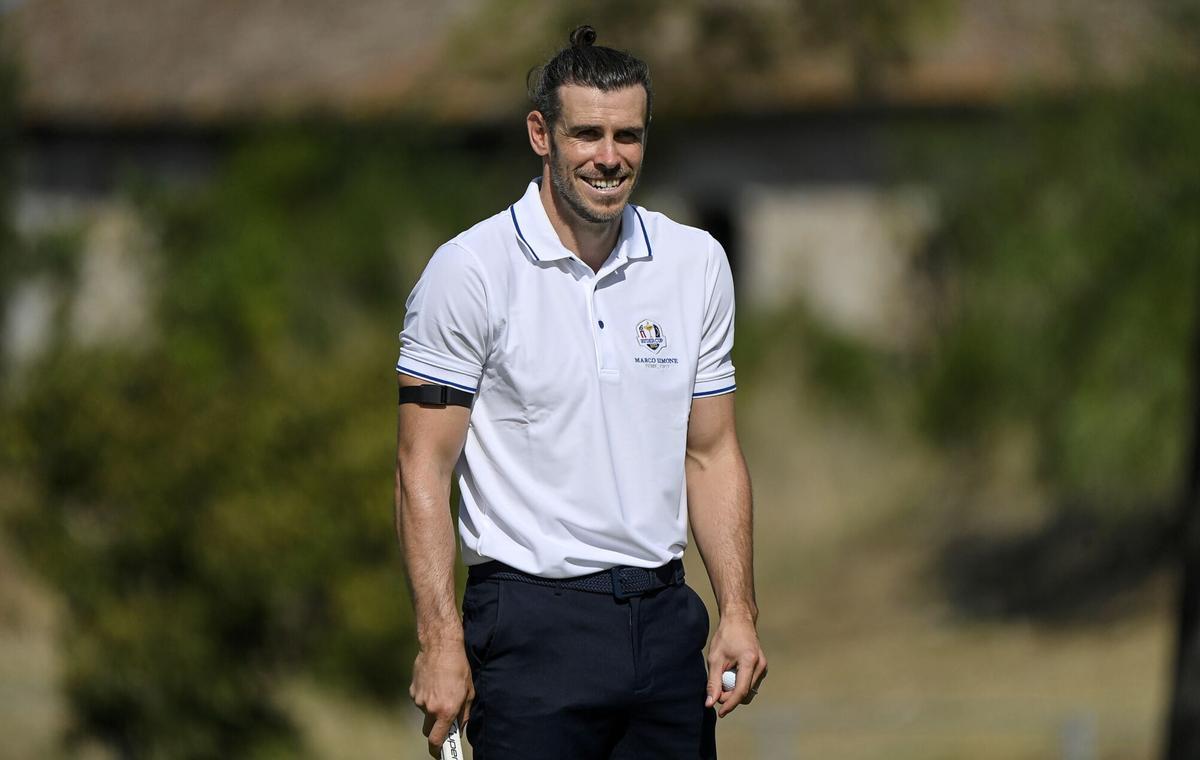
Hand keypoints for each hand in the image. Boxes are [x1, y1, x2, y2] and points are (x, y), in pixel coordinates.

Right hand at [410, 643, 473, 757]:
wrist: (440, 646)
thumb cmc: (459, 667)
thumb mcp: (469, 692)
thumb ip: (464, 714)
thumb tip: (460, 728)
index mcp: (446, 711)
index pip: (436, 740)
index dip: (438, 750)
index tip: (441, 753)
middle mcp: (430, 708)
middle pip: (428, 731)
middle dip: (436, 729)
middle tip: (444, 719)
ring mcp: (419, 699)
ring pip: (425, 713)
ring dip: (432, 708)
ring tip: (442, 689)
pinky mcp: (413, 690)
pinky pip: (420, 700)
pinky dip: (426, 696)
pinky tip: (434, 682)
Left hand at [704, 615, 765, 717]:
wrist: (739, 620)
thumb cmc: (726, 636)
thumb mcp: (715, 658)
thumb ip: (713, 682)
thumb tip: (710, 703)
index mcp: (750, 662)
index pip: (741, 691)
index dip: (730, 704)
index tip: (719, 712)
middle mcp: (761, 666)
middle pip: (746, 694)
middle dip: (730, 697)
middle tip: (716, 691)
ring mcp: (763, 667)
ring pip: (749, 690)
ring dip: (735, 691)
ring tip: (722, 679)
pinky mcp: (762, 667)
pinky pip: (751, 683)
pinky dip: (739, 684)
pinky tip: (730, 675)